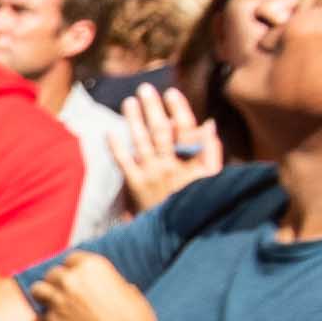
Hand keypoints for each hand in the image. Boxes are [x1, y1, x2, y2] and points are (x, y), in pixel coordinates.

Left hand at [32, 251, 157, 320]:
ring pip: (38, 290)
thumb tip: (111, 287)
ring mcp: (57, 300)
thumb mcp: (128, 292)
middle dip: (58, 284)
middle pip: (53, 274)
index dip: (73, 270)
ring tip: (55, 307)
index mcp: (92, 267)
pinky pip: (42, 317)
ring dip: (45, 297)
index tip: (75, 279)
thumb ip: (110, 285)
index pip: (71, 259)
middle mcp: (71, 279)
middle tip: (66, 296)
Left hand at [113, 84, 220, 213]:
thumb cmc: (199, 200)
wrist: (180, 232)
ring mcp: (152, 175)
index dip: (178, 110)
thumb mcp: (212, 177)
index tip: (171, 93)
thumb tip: (207, 123)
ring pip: (142, 142)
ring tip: (129, 102)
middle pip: (161, 131)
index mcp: (193, 161)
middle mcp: (171, 165)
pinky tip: (109, 131)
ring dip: (134, 120)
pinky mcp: (136, 186)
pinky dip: (116, 147)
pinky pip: (124, 163)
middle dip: (153, 108)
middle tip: (145, 88)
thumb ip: (210, 150)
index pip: (186, 130)